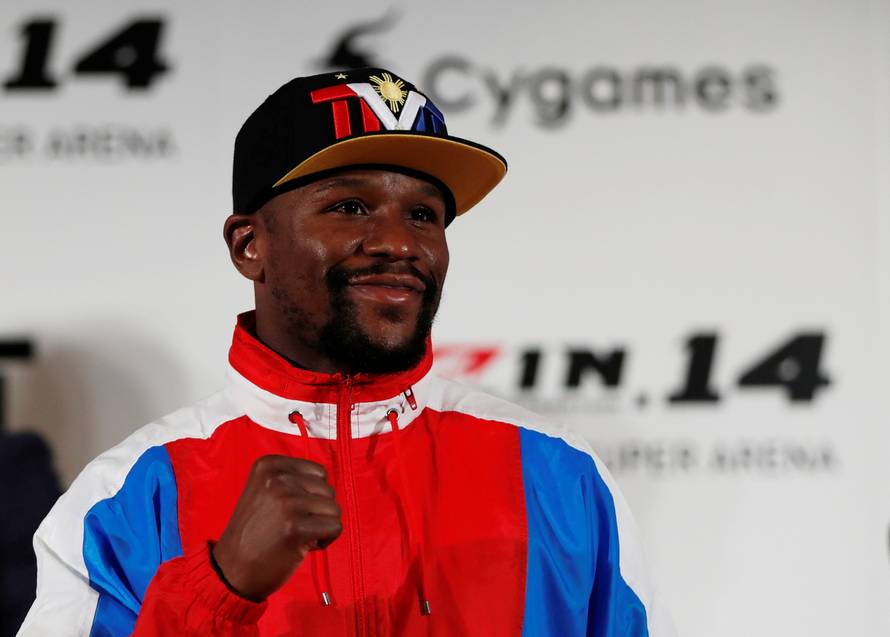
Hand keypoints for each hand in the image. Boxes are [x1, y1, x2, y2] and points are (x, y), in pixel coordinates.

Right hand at [211, 455, 341, 601]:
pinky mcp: (297, 528)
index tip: (290, 510)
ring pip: (334, 509)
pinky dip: (326, 540)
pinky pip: (335, 527)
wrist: (231, 570)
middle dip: (317, 511)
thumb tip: (327, 481)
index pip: (318, 473)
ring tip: (295, 535)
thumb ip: (291, 479)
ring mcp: (287, 502)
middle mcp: (278, 479)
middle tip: (291, 526)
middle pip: (328, 490)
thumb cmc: (254, 533)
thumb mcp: (264, 491)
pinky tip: (302, 546)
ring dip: (321, 526)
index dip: (311, 495)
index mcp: (269, 465)